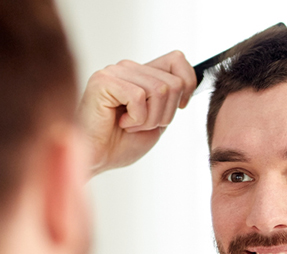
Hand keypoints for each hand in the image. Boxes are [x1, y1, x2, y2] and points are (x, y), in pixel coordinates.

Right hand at [78, 51, 196, 175]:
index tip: (180, 106)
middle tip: (141, 125)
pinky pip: (139, 97)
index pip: (177, 60)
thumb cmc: (121, 144)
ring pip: (159, 90)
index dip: (187, 84)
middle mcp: (127, 68)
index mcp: (140, 74)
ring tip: (129, 125)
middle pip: (173, 84)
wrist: (97, 161)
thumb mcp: (157, 120)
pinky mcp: (103, 81)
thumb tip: (188, 84)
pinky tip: (119, 123)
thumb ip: (171, 100)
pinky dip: (135, 119)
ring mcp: (114, 72)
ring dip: (149, 119)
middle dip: (165, 114)